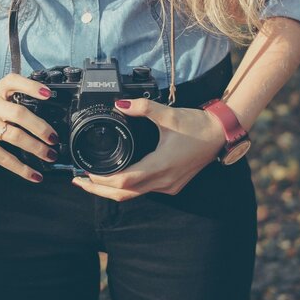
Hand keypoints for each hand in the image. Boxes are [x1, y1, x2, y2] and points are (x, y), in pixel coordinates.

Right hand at [0, 73, 59, 182]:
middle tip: (54, 138)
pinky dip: (22, 169)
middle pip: (19, 113)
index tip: (49, 94)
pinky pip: (4, 158)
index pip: (13, 81)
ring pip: (14, 136)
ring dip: (36, 148)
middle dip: (40, 127)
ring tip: (50, 155)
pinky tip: (35, 175)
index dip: (32, 86)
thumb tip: (44, 120)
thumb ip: (11, 102)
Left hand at [71, 98, 225, 200]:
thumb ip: (143, 107)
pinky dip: (127, 187)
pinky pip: (144, 191)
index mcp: (161, 165)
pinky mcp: (172, 184)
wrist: (221, 134)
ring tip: (92, 181)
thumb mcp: (168, 114)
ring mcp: (168, 185)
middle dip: (99, 190)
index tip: (85, 171)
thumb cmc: (197, 125)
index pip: (124, 180)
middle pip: (124, 194)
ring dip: (111, 190)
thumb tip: (120, 104)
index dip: (102, 179)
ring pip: (134, 195)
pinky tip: (117, 178)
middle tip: (78, 181)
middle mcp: (164, 180)